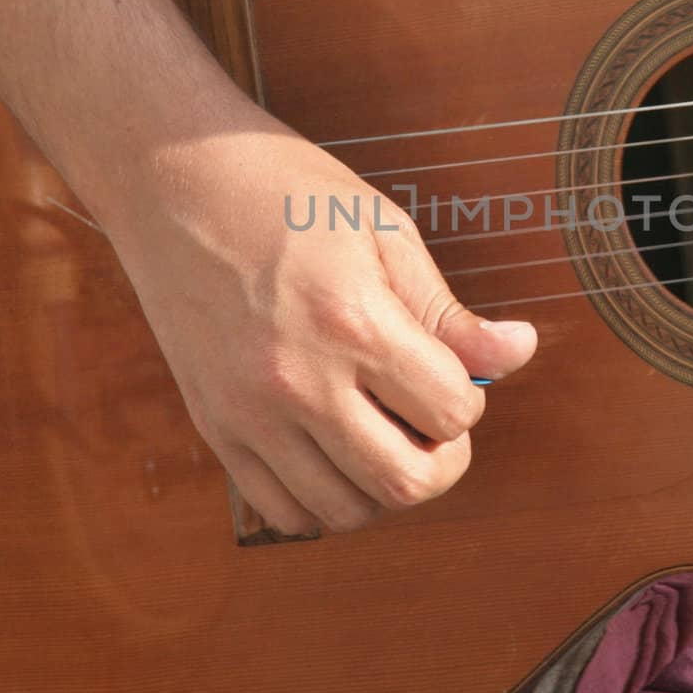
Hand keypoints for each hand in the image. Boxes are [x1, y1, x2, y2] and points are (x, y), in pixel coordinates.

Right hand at [102, 116, 538, 535]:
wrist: (173, 180)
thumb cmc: (285, 194)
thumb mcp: (383, 231)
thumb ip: (448, 310)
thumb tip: (519, 352)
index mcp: (353, 321)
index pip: (452, 412)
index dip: (470, 398)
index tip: (453, 372)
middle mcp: (299, 380)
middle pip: (405, 482)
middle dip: (443, 461)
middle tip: (433, 421)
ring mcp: (249, 412)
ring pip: (345, 511)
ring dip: (383, 485)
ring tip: (383, 432)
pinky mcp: (215, 428)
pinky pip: (282, 511)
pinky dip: (323, 500)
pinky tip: (334, 452)